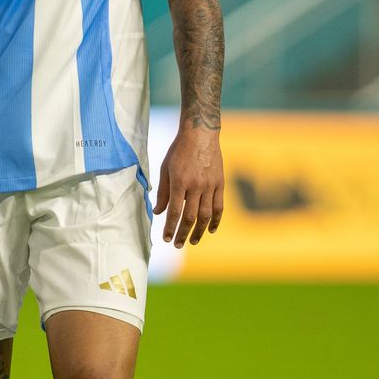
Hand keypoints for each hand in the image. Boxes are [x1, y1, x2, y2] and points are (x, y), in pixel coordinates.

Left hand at [153, 128, 223, 247]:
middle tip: (177, 245)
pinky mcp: (220, 184)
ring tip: (192, 241)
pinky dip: (216, 220)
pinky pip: (219, 207)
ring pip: (206, 215)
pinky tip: (211, 230)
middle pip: (190, 217)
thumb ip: (163, 192)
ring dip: (199, 231)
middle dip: (183, 233)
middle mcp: (196, 186)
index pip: (174, 211)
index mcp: (180, 181)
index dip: (170, 227)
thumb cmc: (179, 150)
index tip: (166, 238)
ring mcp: (210, 185)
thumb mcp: (165, 168)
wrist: (200, 134)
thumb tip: (159, 212)